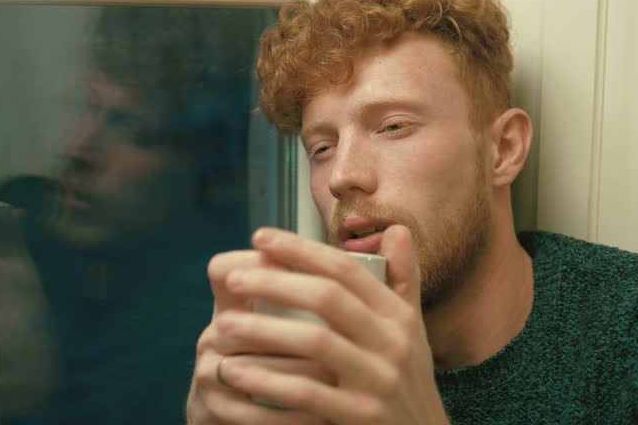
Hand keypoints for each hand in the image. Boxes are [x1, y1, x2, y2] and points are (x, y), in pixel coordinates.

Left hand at [206, 226, 448, 424]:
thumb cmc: (407, 382)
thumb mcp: (413, 332)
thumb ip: (404, 281)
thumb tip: (396, 231)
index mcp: (398, 316)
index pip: (347, 270)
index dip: (301, 250)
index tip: (260, 237)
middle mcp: (393, 343)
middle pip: (328, 298)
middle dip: (276, 283)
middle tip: (234, 279)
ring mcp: (378, 381)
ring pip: (315, 342)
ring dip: (264, 330)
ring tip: (224, 325)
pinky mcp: (359, 416)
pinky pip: (306, 394)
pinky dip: (267, 382)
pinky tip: (236, 374)